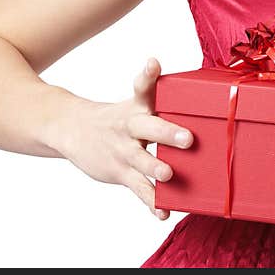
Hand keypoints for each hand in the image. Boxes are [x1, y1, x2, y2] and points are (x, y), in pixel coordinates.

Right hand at [51, 57, 192, 219]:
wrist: (72, 129)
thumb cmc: (118, 118)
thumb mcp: (134, 104)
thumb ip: (162, 103)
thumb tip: (202, 102)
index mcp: (137, 106)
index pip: (142, 87)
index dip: (148, 75)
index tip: (153, 63)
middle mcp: (130, 126)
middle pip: (147, 126)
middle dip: (167, 132)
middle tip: (188, 138)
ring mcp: (123, 150)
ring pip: (141, 160)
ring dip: (155, 168)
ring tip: (169, 174)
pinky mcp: (119, 172)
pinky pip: (138, 189)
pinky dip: (151, 201)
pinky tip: (163, 212)